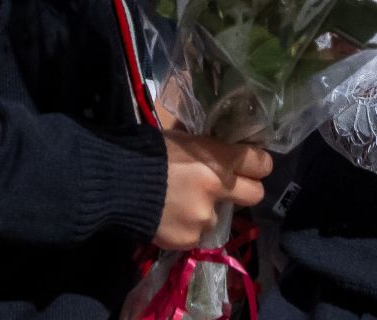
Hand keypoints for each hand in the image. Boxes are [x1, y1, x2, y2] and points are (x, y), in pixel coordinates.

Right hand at [157, 132, 273, 249]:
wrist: (114, 185)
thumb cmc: (146, 152)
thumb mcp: (180, 138)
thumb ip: (205, 146)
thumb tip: (215, 144)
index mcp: (219, 158)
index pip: (261, 162)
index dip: (257, 164)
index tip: (252, 165)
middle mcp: (219, 189)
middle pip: (256, 194)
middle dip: (245, 190)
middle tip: (226, 187)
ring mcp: (205, 217)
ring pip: (218, 217)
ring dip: (205, 211)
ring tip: (178, 203)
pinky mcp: (189, 239)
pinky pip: (196, 234)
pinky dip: (186, 228)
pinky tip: (167, 217)